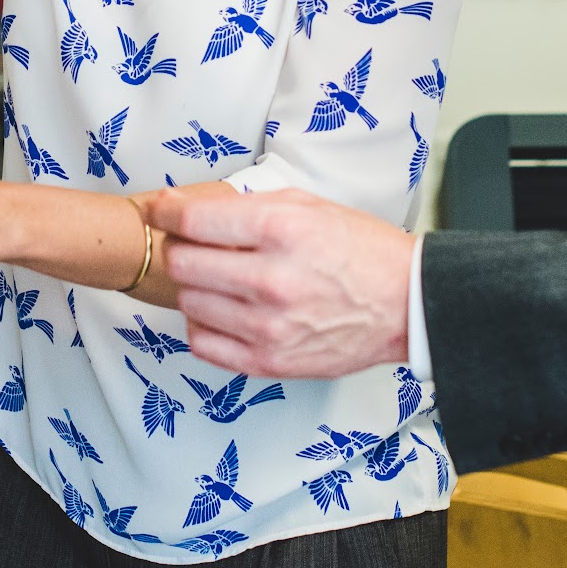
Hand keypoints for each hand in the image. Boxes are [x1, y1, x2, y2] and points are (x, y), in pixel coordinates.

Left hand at [138, 187, 414, 378]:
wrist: (406, 303)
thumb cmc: (361, 251)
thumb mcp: (307, 205)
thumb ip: (244, 205)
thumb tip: (184, 206)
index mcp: (281, 230)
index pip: (193, 220)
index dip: (167, 213)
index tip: (160, 212)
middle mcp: (271, 279)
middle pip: (183, 263)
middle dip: (182, 249)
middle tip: (196, 246)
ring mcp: (268, 326)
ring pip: (189, 302)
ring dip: (196, 287)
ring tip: (222, 279)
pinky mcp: (270, 362)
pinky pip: (203, 344)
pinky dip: (204, 325)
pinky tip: (225, 311)